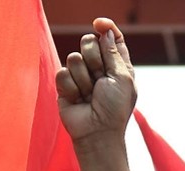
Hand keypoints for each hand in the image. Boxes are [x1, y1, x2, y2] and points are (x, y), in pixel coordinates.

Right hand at [55, 18, 135, 148]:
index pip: (110, 37)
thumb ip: (113, 52)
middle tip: (100, 80)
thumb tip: (105, 30)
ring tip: (89, 95)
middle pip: (89, 41)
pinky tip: (78, 100)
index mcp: (117, 64)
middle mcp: (99, 67)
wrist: (97, 133)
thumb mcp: (122, 77)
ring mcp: (81, 76)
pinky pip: (62, 72)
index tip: (99, 24)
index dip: (105, 28)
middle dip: (94, 59)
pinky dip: (71, 87)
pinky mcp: (65, 85)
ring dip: (84, 78)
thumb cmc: (114, 109)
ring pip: (74, 57)